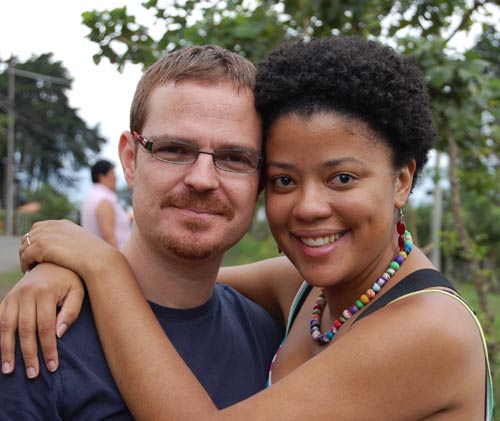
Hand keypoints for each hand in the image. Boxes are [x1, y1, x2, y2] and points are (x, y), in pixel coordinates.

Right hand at [0, 263, 83, 377]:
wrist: (53, 259)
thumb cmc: (70, 278)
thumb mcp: (78, 291)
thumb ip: (71, 311)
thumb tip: (58, 334)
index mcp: (45, 292)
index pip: (46, 328)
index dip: (48, 349)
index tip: (52, 366)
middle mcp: (26, 294)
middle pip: (25, 330)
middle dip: (28, 355)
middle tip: (32, 375)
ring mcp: (13, 296)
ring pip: (6, 327)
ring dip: (7, 350)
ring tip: (9, 370)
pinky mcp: (7, 298)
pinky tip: (0, 351)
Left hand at [19, 219, 116, 274]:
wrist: (96, 259)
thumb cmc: (94, 255)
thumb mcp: (82, 242)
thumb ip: (71, 241)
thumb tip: (67, 249)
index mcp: (62, 223)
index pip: (39, 228)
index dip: (35, 240)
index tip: (36, 253)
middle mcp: (52, 226)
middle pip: (29, 236)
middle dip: (28, 248)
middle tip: (30, 262)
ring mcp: (46, 235)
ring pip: (25, 246)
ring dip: (25, 257)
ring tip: (28, 267)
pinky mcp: (41, 246)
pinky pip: (25, 256)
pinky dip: (25, 264)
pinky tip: (29, 270)